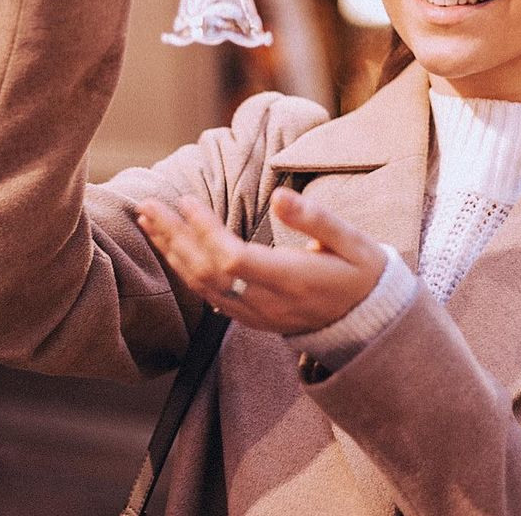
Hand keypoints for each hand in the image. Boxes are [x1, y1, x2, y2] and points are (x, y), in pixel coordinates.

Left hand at [136, 187, 386, 335]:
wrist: (371, 323)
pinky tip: (171, 247)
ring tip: (149, 221)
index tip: (187, 200)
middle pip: (207, 272)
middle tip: (149, 205)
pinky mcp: (251, 317)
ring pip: (202, 286)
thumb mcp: (352, 241)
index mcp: (293, 281)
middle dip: (174, 237)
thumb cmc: (362, 272)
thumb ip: (316, 219)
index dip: (205, 231)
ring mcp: (256, 315)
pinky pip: (209, 295)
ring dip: (172, 252)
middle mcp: (268, 303)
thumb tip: (281, 197)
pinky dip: (184, 268)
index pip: (233, 259)